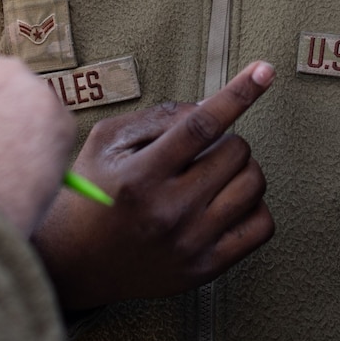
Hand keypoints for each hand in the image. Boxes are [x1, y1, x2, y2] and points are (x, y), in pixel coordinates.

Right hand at [32, 62, 275, 310]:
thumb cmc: (91, 195)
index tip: (263, 71)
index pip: (202, 126)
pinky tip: (228, 202)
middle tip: (202, 152)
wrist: (76, 264)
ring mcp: (191, 243)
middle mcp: (169, 212)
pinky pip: (262, 226)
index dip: (238, 94)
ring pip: (254, 184)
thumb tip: (210, 106)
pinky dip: (254, 205)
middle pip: (236, 151)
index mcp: (141, 176)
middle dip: (226, 140)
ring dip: (241, 170)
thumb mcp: (107, 143)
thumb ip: (158, 119)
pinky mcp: (207, 268)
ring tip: (214, 175)